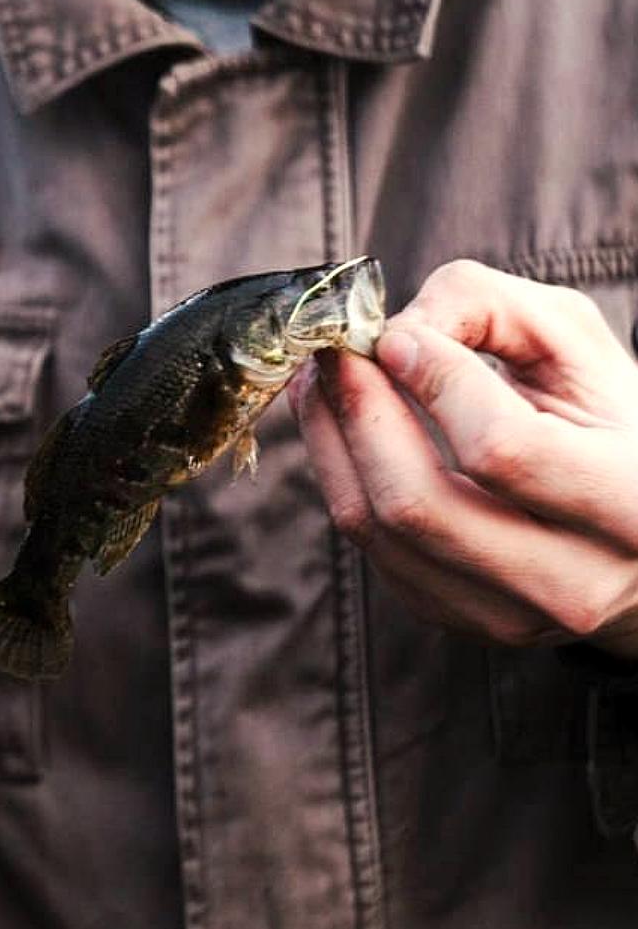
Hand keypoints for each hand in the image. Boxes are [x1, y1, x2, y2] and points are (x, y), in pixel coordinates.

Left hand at [289, 260, 637, 658]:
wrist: (636, 528)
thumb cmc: (607, 418)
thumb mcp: (574, 342)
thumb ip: (490, 308)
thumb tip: (392, 337)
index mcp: (631, 502)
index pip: (504, 449)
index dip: (436, 384)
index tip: (398, 336)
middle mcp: (576, 581)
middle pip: (419, 503)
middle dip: (359, 411)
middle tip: (334, 352)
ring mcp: (513, 615)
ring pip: (381, 530)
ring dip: (333, 441)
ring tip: (322, 380)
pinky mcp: (461, 620)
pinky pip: (373, 551)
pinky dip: (343, 479)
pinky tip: (342, 429)